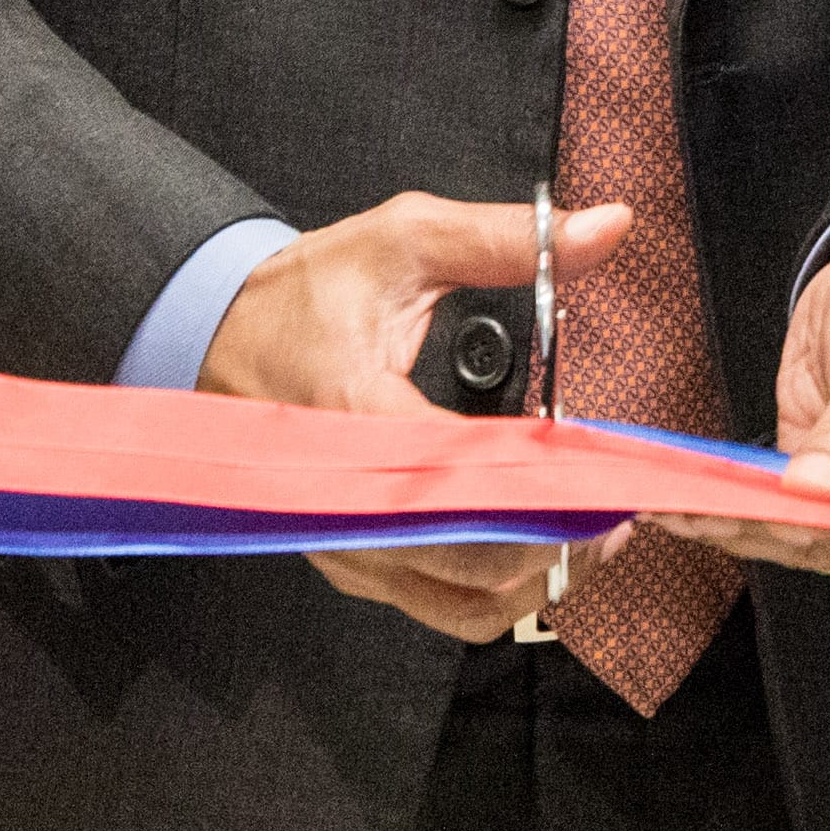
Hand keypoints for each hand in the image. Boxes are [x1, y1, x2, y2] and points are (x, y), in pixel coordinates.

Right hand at [200, 191, 640, 636]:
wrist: (210, 336)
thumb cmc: (298, 295)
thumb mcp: (402, 242)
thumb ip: (508, 239)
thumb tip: (607, 227)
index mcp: (358, 419)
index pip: (475, 479)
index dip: (554, 485)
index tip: (614, 472)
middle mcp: (346, 502)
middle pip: (477, 561)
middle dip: (560, 540)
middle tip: (618, 507)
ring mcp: (345, 543)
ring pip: (461, 603)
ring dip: (535, 577)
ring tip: (589, 533)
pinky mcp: (349, 561)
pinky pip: (434, 603)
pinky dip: (493, 590)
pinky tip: (534, 548)